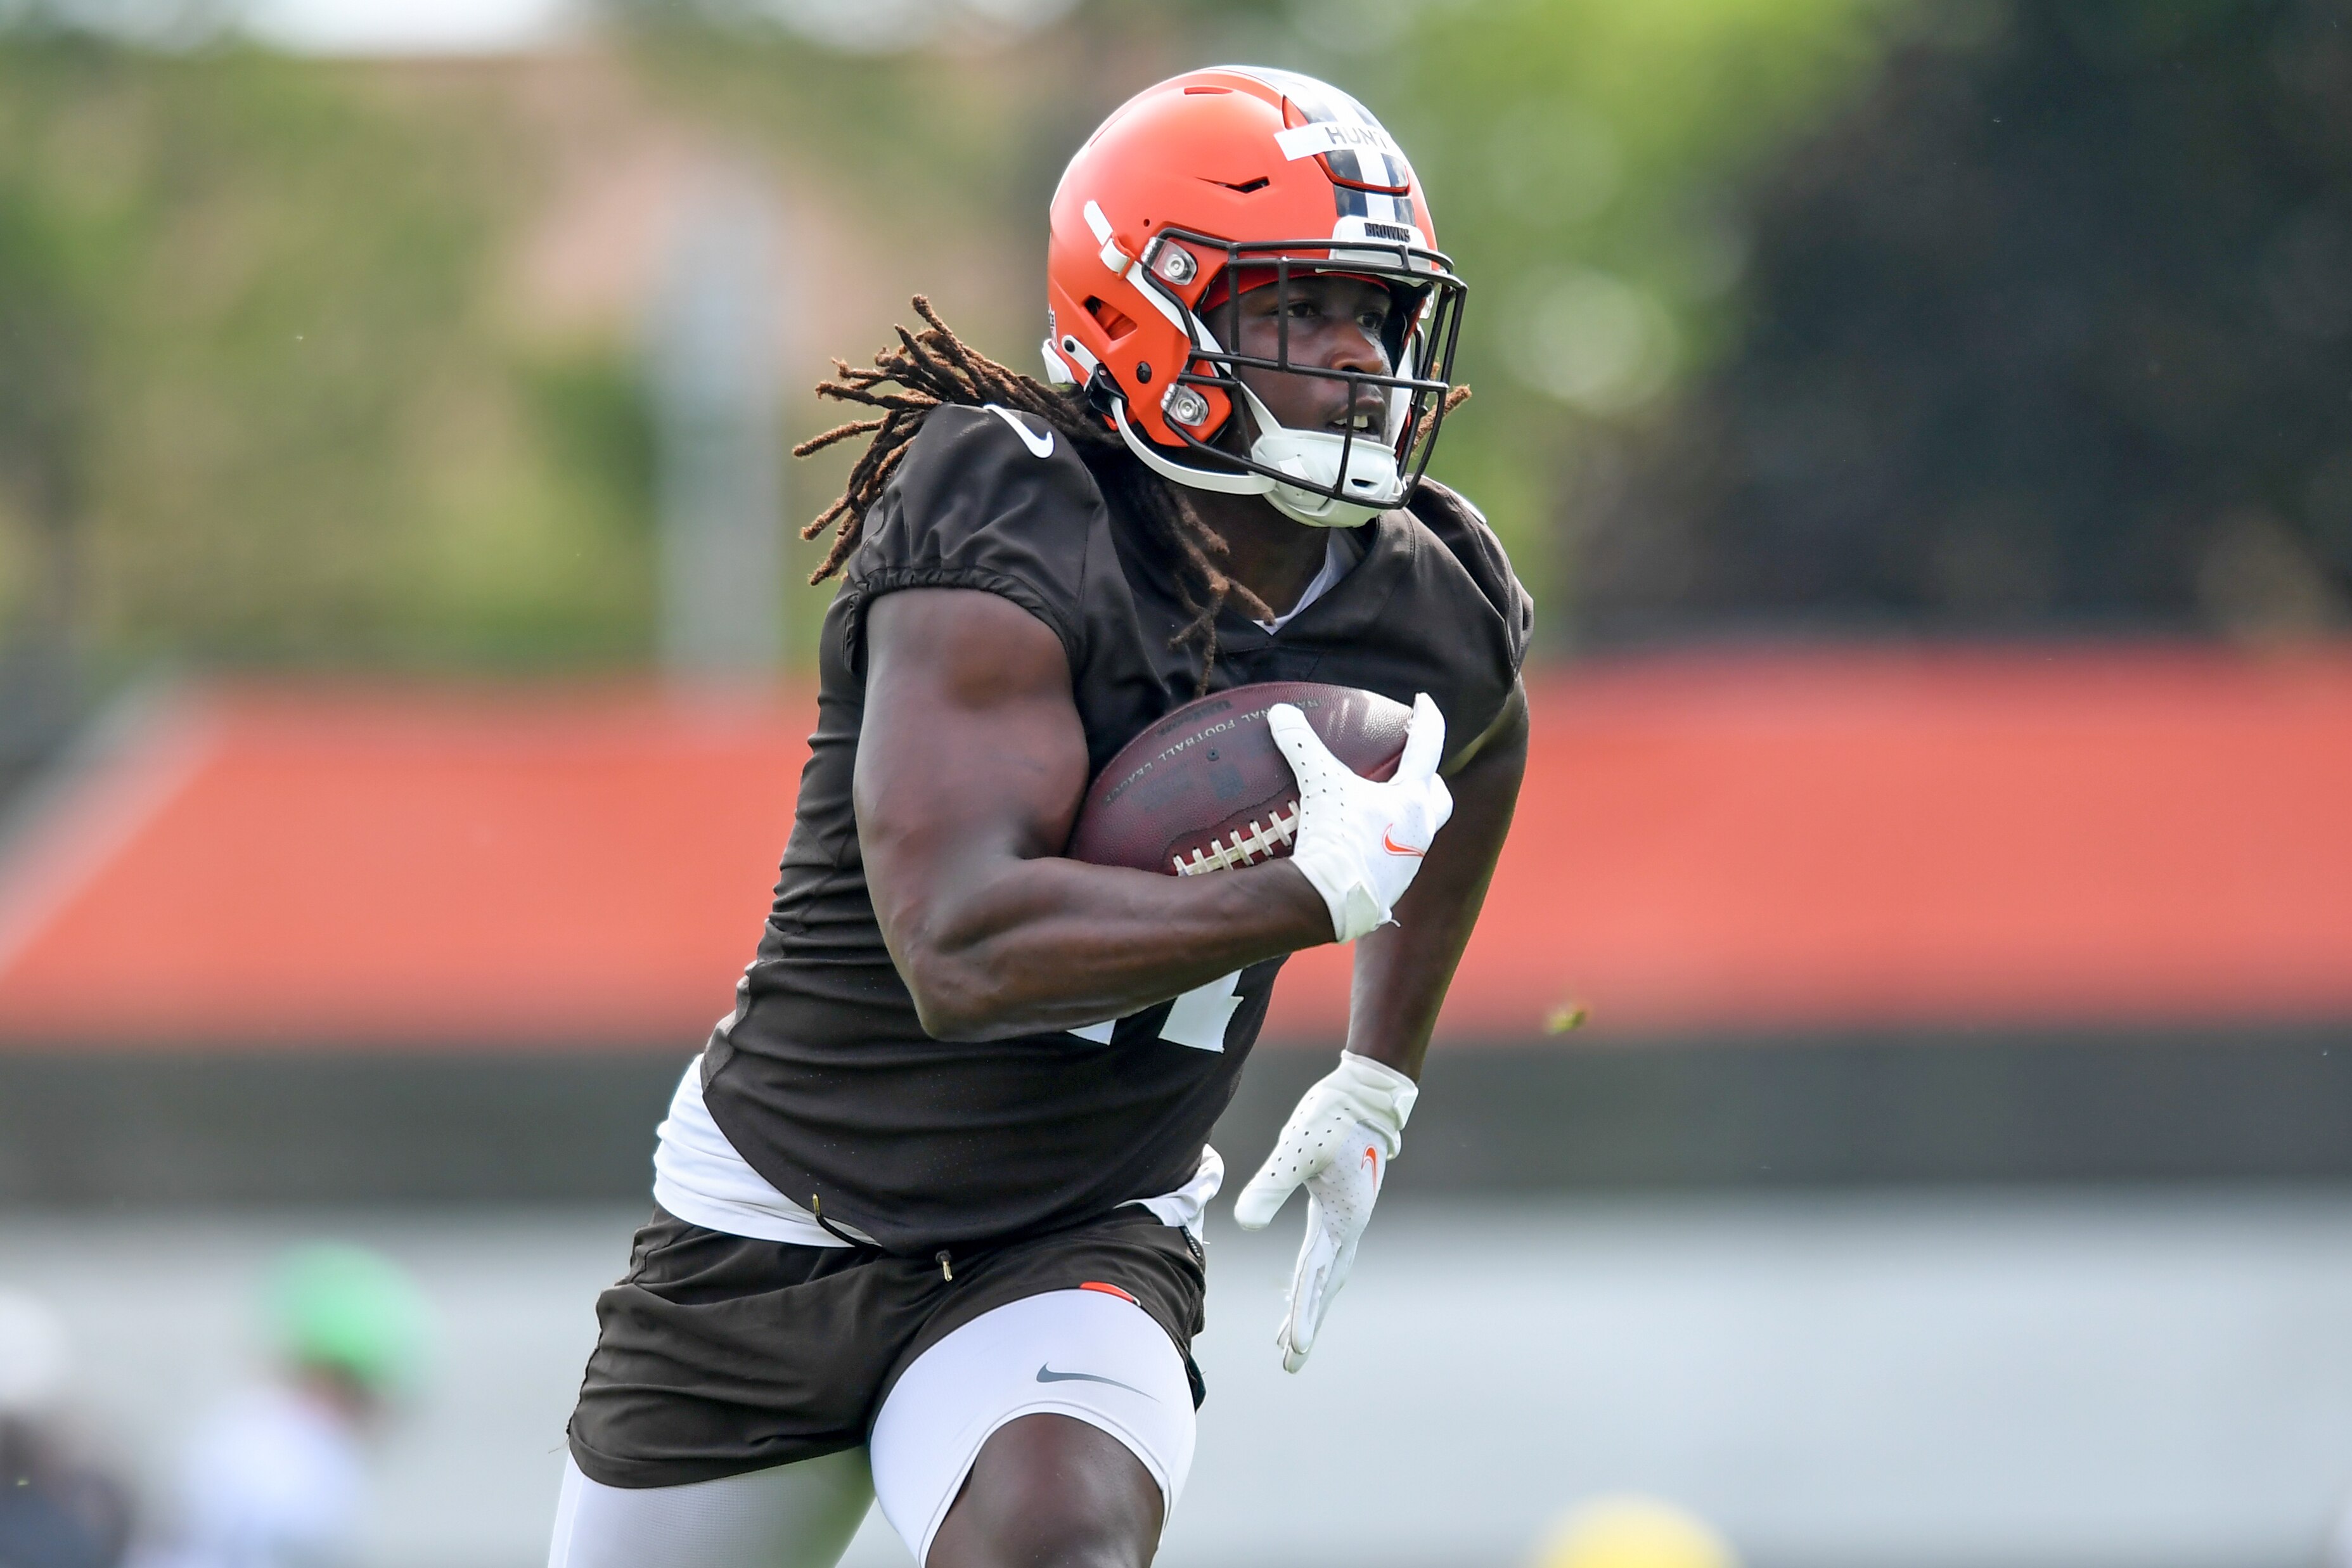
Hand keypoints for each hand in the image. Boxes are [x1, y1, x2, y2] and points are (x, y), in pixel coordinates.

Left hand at [1232, 1051, 1418, 1371]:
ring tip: (1290, 1341)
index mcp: (1342, 1220)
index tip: (1294, 1352)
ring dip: (1310, 1305)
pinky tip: (1303, 1285)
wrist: (1367, 1093)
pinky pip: (1325, 1255)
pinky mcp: (1340, 1206)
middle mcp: (1349, 1226)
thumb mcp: (1296, 1149)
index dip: (1304, 1317)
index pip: (1317, 1278)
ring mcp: (1347, 1218)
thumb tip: (1244, 1225)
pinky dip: (1312, 1279)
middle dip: (1308, 1324)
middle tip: (1290, 1363)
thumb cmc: (1333, 1116)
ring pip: (1327, 1274)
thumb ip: (1270, 1186)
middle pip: (1326, 1287)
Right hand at [1269, 692, 1451, 943]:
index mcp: (1412, 801)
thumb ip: (1301, 745)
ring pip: (1417, 832)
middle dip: (1428, 780)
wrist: (1328, 901)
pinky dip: (1383, 846)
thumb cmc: (1334, 838)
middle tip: (1410, 767)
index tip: (1423, 700)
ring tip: (1380, 807)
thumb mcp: (1318, 784)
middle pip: (1438, 797)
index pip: (1428, 747)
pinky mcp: (1389, 889)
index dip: (1426, 718)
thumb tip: (1280, 712)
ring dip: (1405, 816)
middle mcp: (1419, 833)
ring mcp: (1408, 865)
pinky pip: (1394, 860)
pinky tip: (1362, 845)